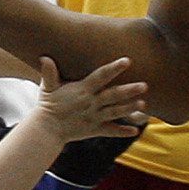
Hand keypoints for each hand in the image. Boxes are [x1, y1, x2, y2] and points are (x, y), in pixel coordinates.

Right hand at [33, 55, 149, 143]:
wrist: (47, 129)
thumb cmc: (48, 105)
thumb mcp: (47, 88)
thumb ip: (49, 73)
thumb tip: (44, 58)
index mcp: (82, 90)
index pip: (100, 76)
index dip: (113, 68)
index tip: (127, 61)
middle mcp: (91, 103)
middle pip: (113, 95)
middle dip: (129, 90)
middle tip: (144, 85)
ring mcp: (94, 117)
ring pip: (115, 112)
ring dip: (129, 108)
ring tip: (143, 104)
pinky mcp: (94, 129)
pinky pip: (110, 131)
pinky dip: (123, 131)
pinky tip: (135, 131)